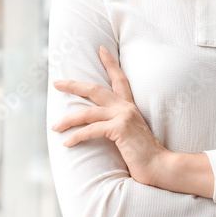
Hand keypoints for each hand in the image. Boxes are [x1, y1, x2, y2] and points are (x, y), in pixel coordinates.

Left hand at [51, 45, 169, 185]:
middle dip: (74, 85)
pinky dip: (76, 137)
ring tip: (55, 126)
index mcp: (129, 107)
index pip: (119, 79)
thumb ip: (118, 126)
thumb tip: (99, 128)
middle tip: (57, 82)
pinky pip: (91, 130)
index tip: (101, 49)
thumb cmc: (144, 156)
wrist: (160, 166)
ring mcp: (123, 117)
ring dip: (68, 120)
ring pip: (87, 112)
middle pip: (95, 89)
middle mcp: (126, 108)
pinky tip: (67, 143)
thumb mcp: (130, 135)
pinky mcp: (120, 129)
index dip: (110, 63)